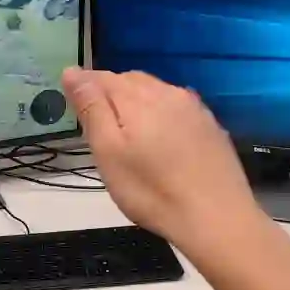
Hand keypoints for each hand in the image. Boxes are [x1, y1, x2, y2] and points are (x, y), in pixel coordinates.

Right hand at [62, 67, 260, 243]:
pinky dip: (162, 113)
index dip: (84, 86)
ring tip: (127, 129)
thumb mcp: (108, 152)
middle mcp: (168, 93)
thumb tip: (73, 71)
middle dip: (111, 92)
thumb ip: (91, 108)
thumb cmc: (151, 191)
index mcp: (138, 98)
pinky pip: (178, 107)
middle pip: (131, 80)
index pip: (102, 77)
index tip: (73, 103)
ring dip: (137, 101)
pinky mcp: (211, 127)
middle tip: (97, 121)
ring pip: (156, 91)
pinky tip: (161, 136)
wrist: (216, 218)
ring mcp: (194, 109)